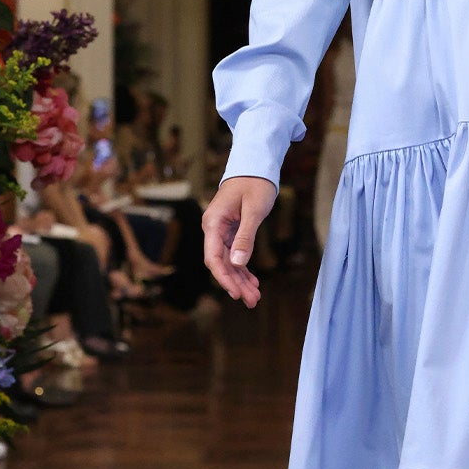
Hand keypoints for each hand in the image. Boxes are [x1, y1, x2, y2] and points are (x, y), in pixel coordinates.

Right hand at [202, 176, 276, 306]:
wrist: (254, 166)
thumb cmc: (254, 184)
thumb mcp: (253, 210)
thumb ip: (245, 237)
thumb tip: (238, 263)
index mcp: (213, 223)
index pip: (214, 258)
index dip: (224, 278)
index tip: (236, 293)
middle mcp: (213, 229)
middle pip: (221, 263)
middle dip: (236, 283)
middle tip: (252, 301)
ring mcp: (221, 230)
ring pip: (229, 262)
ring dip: (241, 279)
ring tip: (255, 297)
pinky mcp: (230, 231)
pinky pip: (235, 254)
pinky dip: (243, 268)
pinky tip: (252, 282)